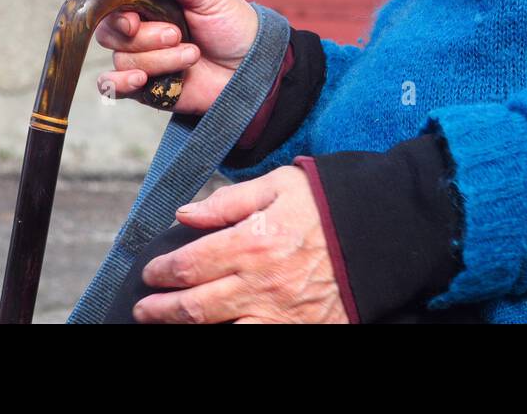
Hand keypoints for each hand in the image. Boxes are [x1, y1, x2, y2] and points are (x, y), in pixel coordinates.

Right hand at [94, 0, 259, 114]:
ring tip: (193, 55)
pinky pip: (114, 87)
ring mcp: (142, 60)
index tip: (134, 21)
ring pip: (123, 61)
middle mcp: (140, 31)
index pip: (114, 5)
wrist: (251, 65)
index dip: (118, 14)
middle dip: (146, 37)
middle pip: (112, 35)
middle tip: (178, 35)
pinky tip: (141, 80)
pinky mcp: (145, 88)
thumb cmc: (231, 25)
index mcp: (150, 4)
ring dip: (159, 60)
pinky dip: (120, 83)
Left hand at [131, 165, 348, 323]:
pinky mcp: (299, 331)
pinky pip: (252, 340)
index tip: (150, 273)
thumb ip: (229, 201)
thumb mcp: (280, 185)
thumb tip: (185, 213)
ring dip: (184, 329)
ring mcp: (279, 314)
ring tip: (168, 323)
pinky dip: (227, 336)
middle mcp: (260, 284)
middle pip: (193, 307)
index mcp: (253, 242)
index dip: (161, 272)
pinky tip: (216, 331)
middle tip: (144, 307)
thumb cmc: (330, 204)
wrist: (383, 233)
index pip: (189, 264)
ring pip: (217, 330)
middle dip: (160, 309)